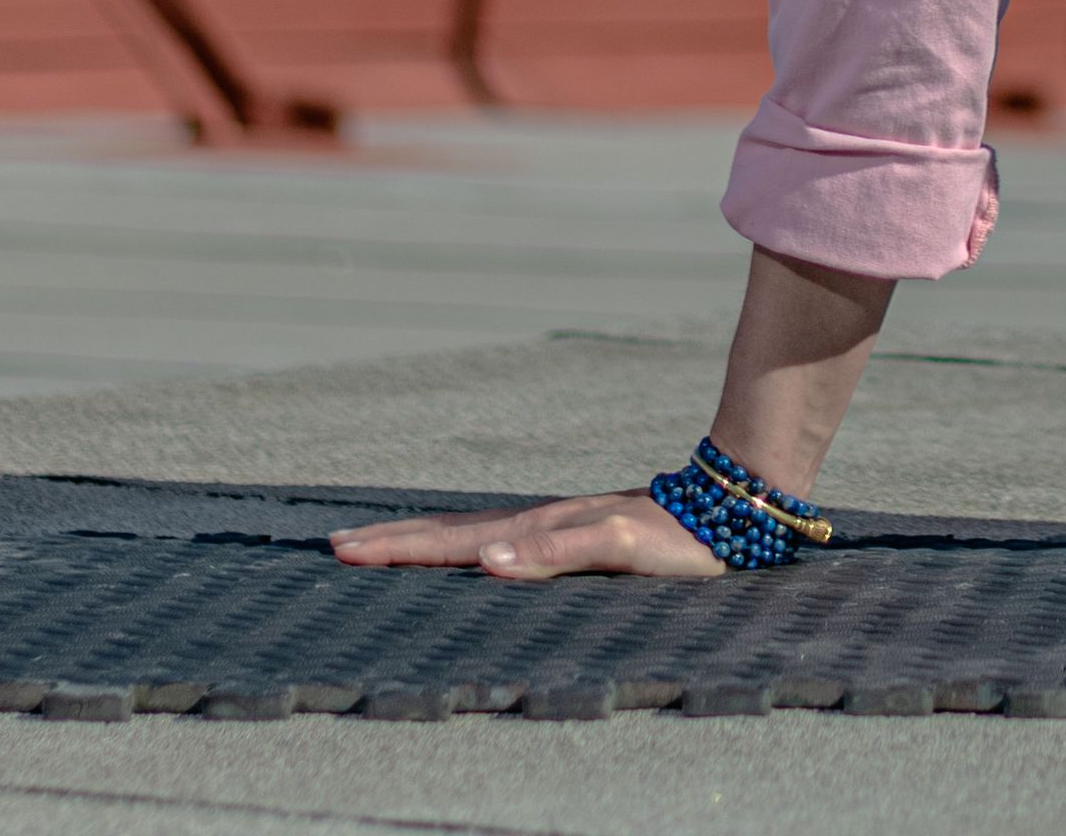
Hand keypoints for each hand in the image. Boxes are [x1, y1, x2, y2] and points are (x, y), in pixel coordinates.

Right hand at [329, 491, 721, 582]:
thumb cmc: (677, 537)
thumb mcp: (618, 547)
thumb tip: (486, 561)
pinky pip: (501, 537)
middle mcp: (538, 523)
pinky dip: (466, 543)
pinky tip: (463, 552)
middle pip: (452, 532)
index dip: (400, 549)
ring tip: (379, 543)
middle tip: (336, 544)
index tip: (344, 550)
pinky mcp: (573, 532)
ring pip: (473, 531)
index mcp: (538, 528)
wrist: (729, 504)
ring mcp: (554, 524)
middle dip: (394, 541)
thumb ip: (555, 553)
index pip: (454, 542)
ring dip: (422, 539)